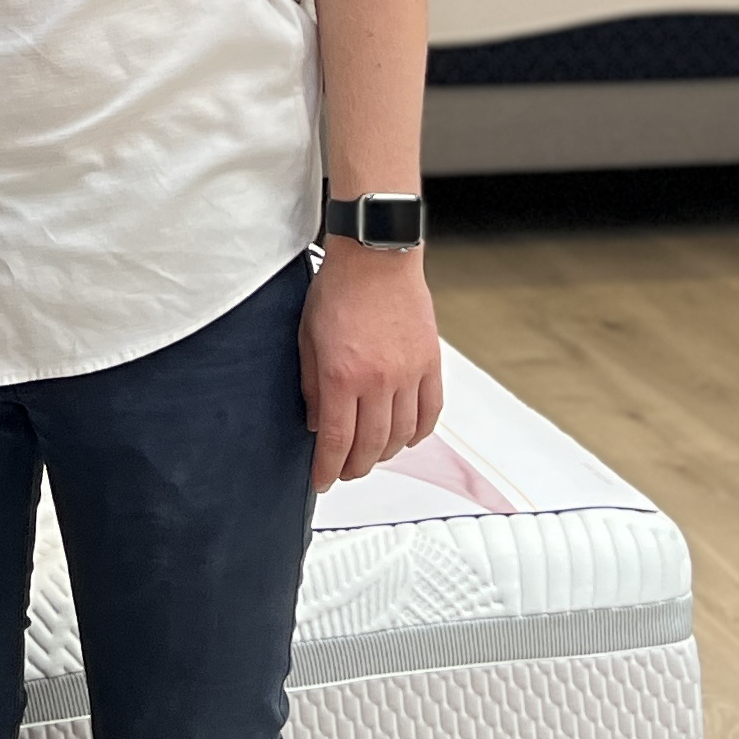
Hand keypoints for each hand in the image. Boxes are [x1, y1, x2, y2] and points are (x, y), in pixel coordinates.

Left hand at [300, 246, 443, 492]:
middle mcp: (379, 380)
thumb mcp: (307, 337)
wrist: (376, 257)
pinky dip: (417, 434)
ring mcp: (409, 374)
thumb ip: (312, 384)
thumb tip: (316, 423)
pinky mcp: (431, 364)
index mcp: (343, 374)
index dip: (327, 467)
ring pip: (402, 435)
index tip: (321, 481)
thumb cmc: (337, 288)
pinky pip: (430, 413)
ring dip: (384, 454)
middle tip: (344, 472)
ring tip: (370, 457)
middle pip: (371, 445)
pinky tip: (404, 438)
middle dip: (354, 466)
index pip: (336, 439)